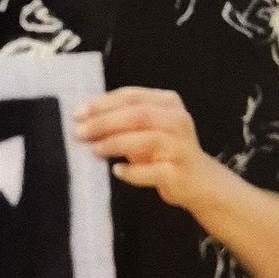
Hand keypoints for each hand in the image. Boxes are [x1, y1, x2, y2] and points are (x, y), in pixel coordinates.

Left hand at [75, 87, 221, 213]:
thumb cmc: (165, 151)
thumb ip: (124, 119)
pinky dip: (133, 171)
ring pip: (147, 139)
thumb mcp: (148, 128)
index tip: (79, 113)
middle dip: (105, 122)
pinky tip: (118, 171)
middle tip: (80, 132)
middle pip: (139, 114)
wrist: (199, 181)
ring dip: (116, 143)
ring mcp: (180, 146)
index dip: (104, 103)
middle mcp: (178, 120)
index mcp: (168, 103)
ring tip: (94, 149)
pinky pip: (153, 171)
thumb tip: (84, 118)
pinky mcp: (179, 172)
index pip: (133, 96)